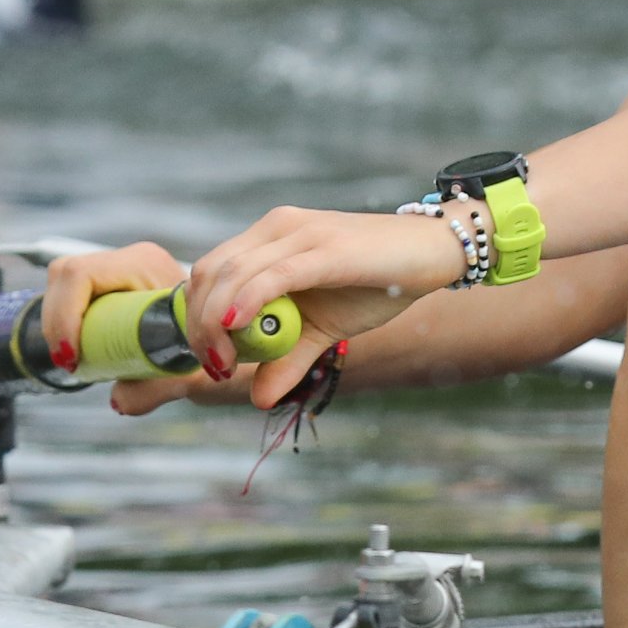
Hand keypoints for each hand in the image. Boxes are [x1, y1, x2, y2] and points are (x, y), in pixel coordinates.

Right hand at [36, 240, 228, 417]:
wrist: (230, 343)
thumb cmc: (217, 352)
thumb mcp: (189, 373)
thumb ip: (156, 389)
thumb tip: (118, 401)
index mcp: (147, 265)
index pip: (82, 275)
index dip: (65, 315)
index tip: (72, 357)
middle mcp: (130, 259)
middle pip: (65, 275)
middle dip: (56, 322)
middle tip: (70, 363)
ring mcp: (117, 270)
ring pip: (61, 283)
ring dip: (57, 323)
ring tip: (75, 360)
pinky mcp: (109, 286)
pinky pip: (69, 295)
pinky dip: (65, 323)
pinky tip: (80, 351)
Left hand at [174, 204, 470, 409]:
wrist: (433, 253)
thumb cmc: (379, 284)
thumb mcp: (325, 329)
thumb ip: (289, 358)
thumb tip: (258, 400)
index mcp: (270, 237)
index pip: (209, 270)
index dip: (195, 315)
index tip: (205, 359)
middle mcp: (278, 227)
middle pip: (211, 272)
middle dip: (199, 325)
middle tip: (212, 367)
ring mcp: (299, 233)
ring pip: (233, 274)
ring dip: (216, 323)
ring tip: (225, 362)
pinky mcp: (324, 248)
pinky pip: (273, 274)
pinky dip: (247, 301)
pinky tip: (238, 328)